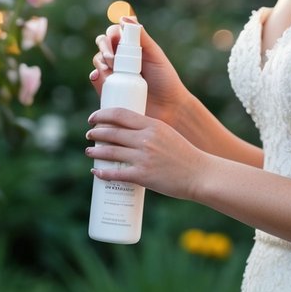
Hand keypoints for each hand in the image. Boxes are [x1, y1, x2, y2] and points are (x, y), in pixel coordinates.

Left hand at [86, 106, 205, 200]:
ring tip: (89, 151)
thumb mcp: (167, 134)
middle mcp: (146, 139)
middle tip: (89, 134)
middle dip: (96, 133)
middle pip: (112, 132)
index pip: (120, 114)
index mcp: (152, 125)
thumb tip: (128, 133)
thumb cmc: (185, 155)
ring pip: (110, 152)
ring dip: (96, 151)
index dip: (102, 114)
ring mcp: (143, 158)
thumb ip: (148, 132)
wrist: (201, 174)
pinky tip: (96, 172)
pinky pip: (117, 173)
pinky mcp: (143, 176)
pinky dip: (103, 173)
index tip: (93, 118)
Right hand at [90, 17, 186, 124]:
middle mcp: (121, 58)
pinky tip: (98, 76)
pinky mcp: (109, 90)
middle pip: (102, 45)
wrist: (168, 108)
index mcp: (132, 47)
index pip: (114, 33)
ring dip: (99, 62)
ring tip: (109, 70)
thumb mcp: (155, 55)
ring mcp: (114, 74)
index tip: (116, 43)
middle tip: (112, 60)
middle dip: (104, 48)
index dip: (111, 35)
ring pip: (98, 61)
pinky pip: (97, 80)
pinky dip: (95, 76)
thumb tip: (124, 17)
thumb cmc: (165, 80)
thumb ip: (141, 37)